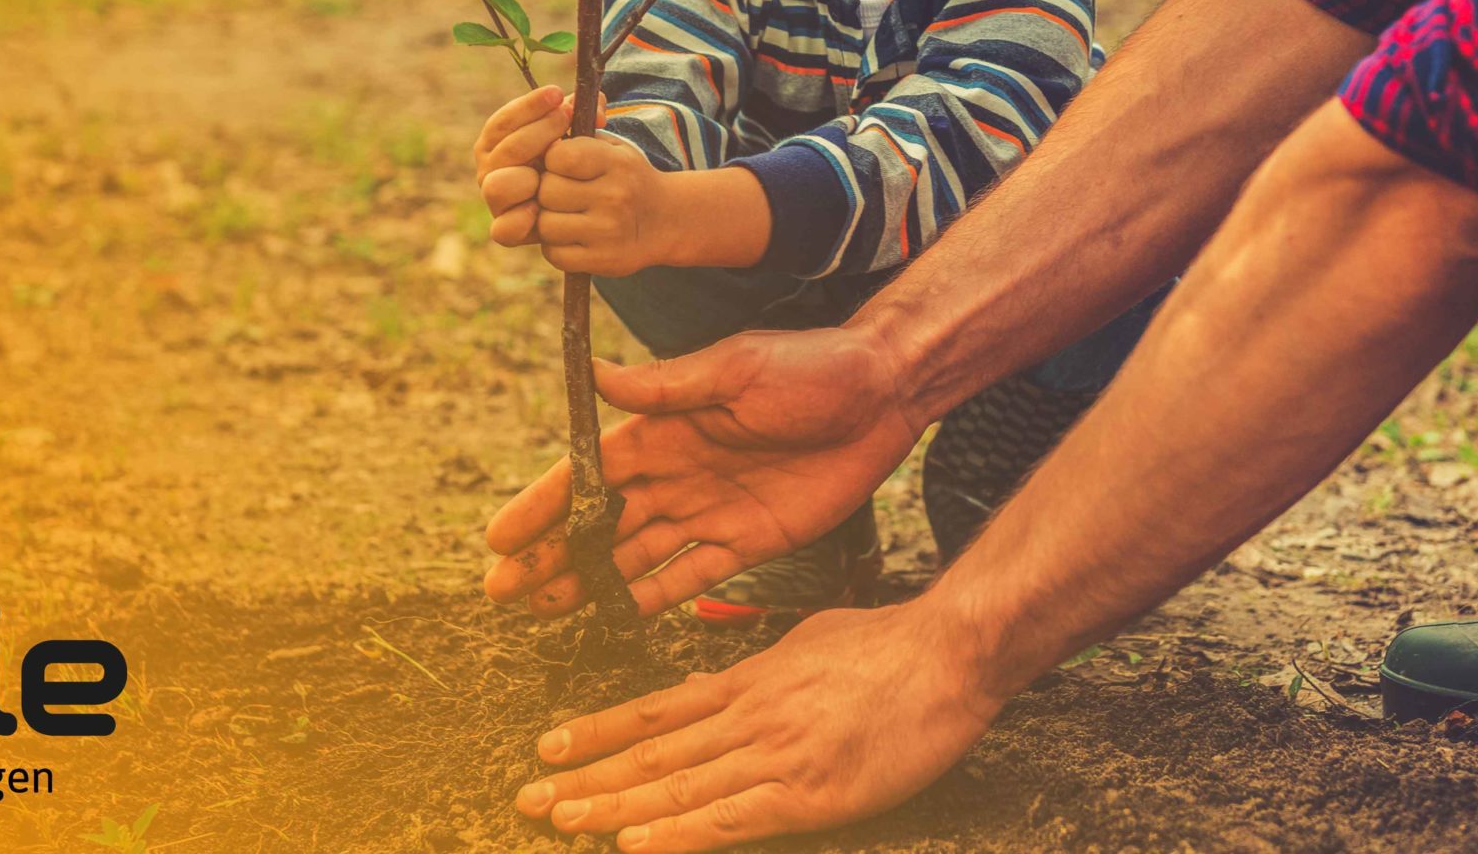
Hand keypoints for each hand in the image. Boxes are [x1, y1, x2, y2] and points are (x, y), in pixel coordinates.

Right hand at [473, 85, 568, 247]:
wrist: (574, 203)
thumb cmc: (568, 161)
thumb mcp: (574, 135)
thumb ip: (581, 116)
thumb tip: (597, 102)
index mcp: (497, 143)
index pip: (503, 121)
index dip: (528, 106)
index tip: (556, 93)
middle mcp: (491, 171)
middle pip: (506, 150)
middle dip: (538, 131)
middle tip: (566, 118)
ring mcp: (497, 201)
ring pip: (497, 187)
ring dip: (523, 176)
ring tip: (550, 169)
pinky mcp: (507, 230)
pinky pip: (502, 230)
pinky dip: (519, 219)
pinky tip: (539, 207)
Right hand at [484, 324, 919, 617]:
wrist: (884, 394)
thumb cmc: (811, 368)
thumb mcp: (736, 368)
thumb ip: (666, 387)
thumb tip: (594, 375)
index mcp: (665, 428)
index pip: (588, 473)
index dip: (543, 506)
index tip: (500, 538)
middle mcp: (678, 472)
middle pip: (600, 522)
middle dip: (551, 554)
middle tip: (503, 591)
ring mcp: (710, 510)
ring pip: (634, 554)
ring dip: (588, 580)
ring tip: (541, 608)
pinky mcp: (749, 540)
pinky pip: (690, 575)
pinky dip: (652, 596)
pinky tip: (613, 615)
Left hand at [514, 602, 1001, 850]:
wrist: (948, 654)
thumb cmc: (889, 646)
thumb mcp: (806, 642)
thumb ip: (755, 670)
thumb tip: (706, 688)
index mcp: (749, 681)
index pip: (656, 712)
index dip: (598, 732)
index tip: (549, 747)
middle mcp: (749, 715)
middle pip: (652, 755)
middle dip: (586, 778)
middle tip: (529, 799)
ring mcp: (776, 753)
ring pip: (678, 787)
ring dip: (614, 808)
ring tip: (562, 821)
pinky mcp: (809, 792)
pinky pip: (730, 819)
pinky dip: (678, 835)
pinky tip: (636, 847)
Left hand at [536, 107, 677, 276]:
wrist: (666, 221)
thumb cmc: (627, 178)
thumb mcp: (614, 147)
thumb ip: (583, 126)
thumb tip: (562, 101)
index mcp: (616, 163)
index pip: (560, 156)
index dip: (553, 159)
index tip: (562, 164)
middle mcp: (615, 196)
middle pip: (548, 191)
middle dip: (548, 191)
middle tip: (563, 192)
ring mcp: (609, 232)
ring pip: (547, 224)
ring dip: (549, 220)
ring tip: (566, 214)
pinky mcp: (603, 261)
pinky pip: (554, 253)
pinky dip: (556, 246)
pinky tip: (572, 236)